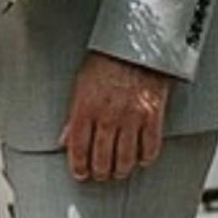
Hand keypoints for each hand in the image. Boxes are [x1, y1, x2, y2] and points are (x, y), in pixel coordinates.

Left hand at [60, 51, 173, 183]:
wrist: (138, 44)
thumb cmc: (109, 59)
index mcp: (86, 107)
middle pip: (102, 158)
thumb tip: (65, 139)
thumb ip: (73, 115)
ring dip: (121, 170)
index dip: (78, 166)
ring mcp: (131, 118)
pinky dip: (145, 158)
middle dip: (99, 172)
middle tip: (100, 173)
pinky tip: (141, 159)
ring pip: (125, 159)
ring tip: (119, 171)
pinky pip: (150, 147)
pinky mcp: (153, 116)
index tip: (80, 173)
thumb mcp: (81, 83)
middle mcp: (108, 115)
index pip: (78, 147)